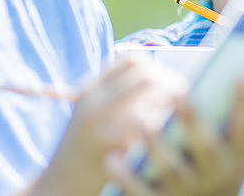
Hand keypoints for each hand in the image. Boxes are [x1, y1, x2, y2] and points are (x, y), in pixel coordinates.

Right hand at [26, 57, 186, 195]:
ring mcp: (99, 123)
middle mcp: (94, 102)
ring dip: (169, 109)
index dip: (158, 69)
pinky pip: (146, 129)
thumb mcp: (95, 117)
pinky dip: (161, 133)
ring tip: (175, 124)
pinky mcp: (108, 147)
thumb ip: (121, 97)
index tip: (171, 86)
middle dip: (171, 85)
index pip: (133, 61)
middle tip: (185, 104)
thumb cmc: (87, 155)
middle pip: (146, 75)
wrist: (59, 190)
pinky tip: (164, 143)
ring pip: (149, 100)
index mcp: (92, 90)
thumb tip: (169, 86)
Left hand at [107, 79, 243, 195]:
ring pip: (170, 167)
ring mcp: (187, 188)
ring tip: (140, 121)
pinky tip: (112, 158)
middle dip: (194, 119)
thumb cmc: (228, 172)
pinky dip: (127, 176)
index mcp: (238, 154)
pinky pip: (142, 190)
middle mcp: (215, 172)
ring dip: (156, 146)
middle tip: (179, 91)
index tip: (243, 72)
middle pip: (206, 145)